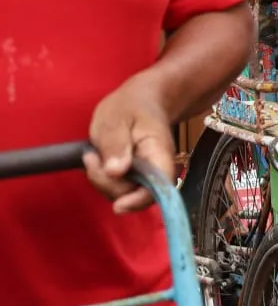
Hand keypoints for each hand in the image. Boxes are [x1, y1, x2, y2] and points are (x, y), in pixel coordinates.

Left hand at [85, 75, 175, 213]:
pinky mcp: (135, 178)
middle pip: (136, 194)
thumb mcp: (116, 118)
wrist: (143, 100)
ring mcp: (147, 175)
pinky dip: (103, 179)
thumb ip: (116, 144)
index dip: (140, 200)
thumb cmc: (131, 106)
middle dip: (108, 184)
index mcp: (160, 154)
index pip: (158, 186)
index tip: (118, 205)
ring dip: (103, 181)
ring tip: (92, 156)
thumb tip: (116, 172)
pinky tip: (97, 161)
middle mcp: (158, 170)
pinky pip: (118, 188)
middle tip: (90, 159)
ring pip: (124, 194)